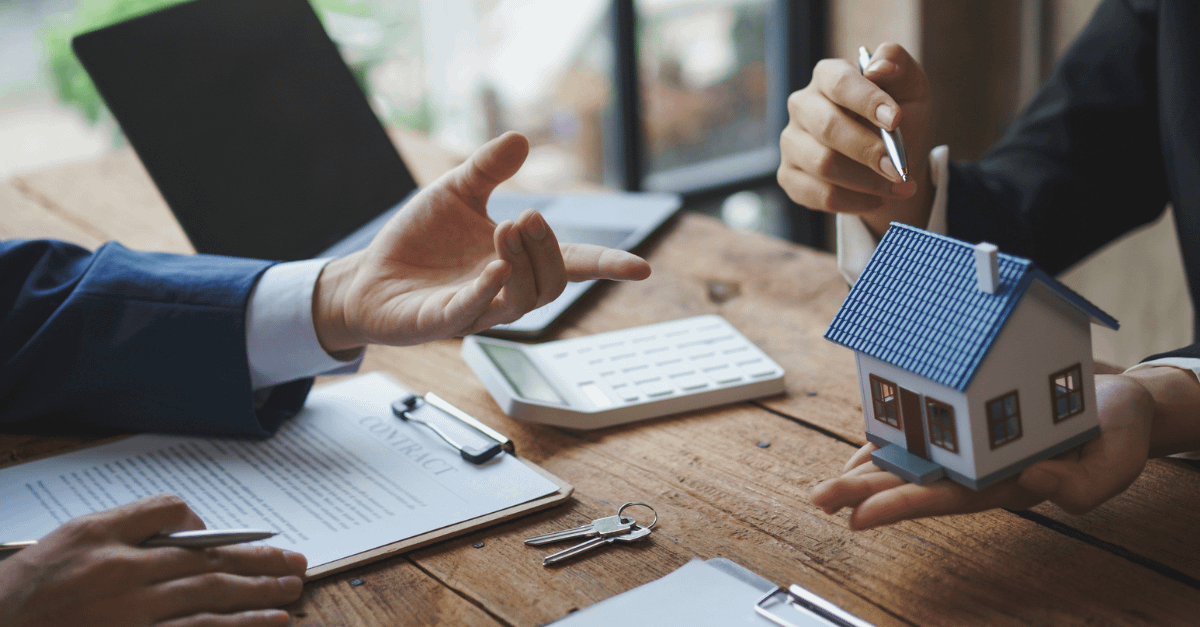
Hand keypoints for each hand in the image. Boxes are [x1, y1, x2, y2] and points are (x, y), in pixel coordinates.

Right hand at [0, 494, 306, 626]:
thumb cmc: (31, 589)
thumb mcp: (71, 538)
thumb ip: (131, 523)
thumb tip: (192, 524)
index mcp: (102, 540)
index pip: (169, 514)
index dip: (209, 524)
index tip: (244, 536)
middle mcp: (120, 576)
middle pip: (206, 560)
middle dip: (259, 560)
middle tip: (296, 562)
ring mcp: (130, 617)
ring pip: (209, 597)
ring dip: (258, 593)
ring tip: (292, 589)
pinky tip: (268, 621)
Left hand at [312, 131, 651, 351]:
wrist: (369, 276)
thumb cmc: (419, 240)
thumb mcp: (455, 192)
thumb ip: (488, 169)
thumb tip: (520, 139)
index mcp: (517, 260)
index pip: (572, 264)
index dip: (606, 266)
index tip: (642, 268)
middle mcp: (505, 291)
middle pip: (552, 282)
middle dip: (549, 247)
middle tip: (527, 214)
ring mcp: (477, 310)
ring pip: (523, 301)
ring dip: (524, 263)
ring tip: (507, 227)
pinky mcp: (442, 322)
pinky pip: (473, 312)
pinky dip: (487, 290)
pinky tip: (492, 268)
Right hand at [777, 42, 934, 239]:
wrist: (891, 164)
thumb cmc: (899, 120)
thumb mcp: (911, 88)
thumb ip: (898, 63)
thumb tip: (878, 66)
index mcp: (828, 76)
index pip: (840, 83)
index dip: (867, 100)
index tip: (896, 120)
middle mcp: (802, 105)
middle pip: (828, 128)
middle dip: (869, 150)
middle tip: (900, 169)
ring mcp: (791, 142)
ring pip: (823, 165)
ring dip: (867, 181)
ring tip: (898, 186)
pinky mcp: (789, 176)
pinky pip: (819, 194)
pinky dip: (855, 201)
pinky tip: (878, 199)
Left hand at [811, 374, 1154, 529]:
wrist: (1122, 399)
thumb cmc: (1119, 433)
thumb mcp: (1114, 464)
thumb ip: (1078, 486)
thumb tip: (1032, 482)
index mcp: (1009, 482)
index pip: (944, 499)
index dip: (900, 506)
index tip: (858, 517)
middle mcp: (981, 467)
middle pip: (913, 483)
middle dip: (863, 492)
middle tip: (819, 501)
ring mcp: (972, 444)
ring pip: (910, 459)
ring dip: (866, 471)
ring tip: (824, 488)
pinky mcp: (969, 419)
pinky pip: (921, 431)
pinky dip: (891, 437)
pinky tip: (861, 451)